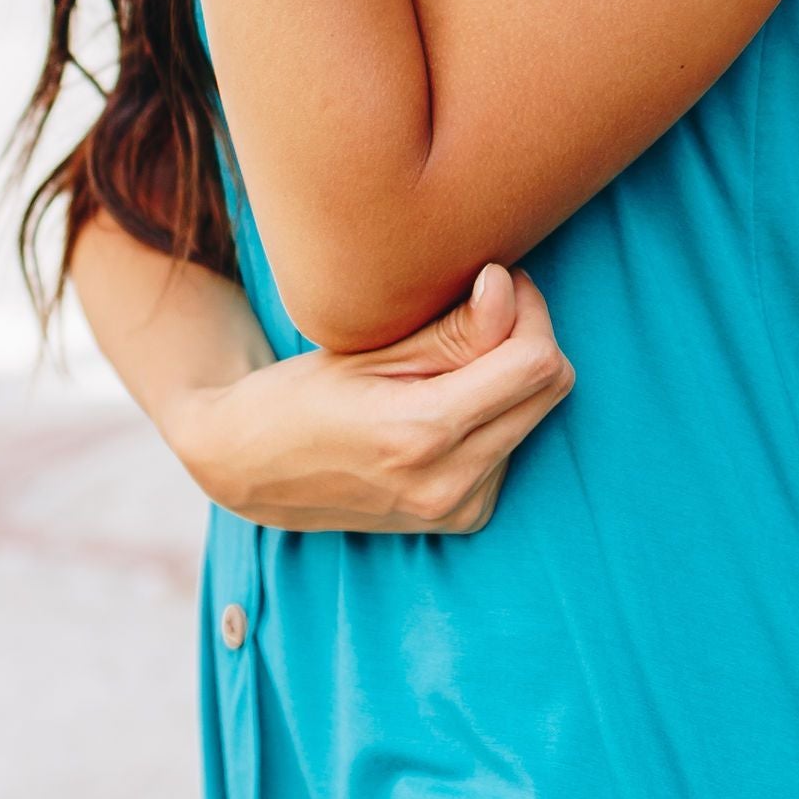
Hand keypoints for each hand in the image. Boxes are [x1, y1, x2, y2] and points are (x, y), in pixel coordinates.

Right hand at [169, 263, 573, 533]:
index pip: (535, 364)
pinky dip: (492, 415)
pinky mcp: (462, 518)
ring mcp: (458, 508)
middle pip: (549, 390)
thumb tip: (509, 286)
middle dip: (527, 337)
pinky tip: (440, 406)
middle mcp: (449, 483)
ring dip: (509, 378)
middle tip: (479, 306)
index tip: (498, 280)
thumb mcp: (366, 350)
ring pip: (535, 417)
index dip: (529, 309)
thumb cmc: (298, 395)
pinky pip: (512, 447)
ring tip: (444, 363)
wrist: (249, 469)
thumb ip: (450, 328)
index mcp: (422, 434)